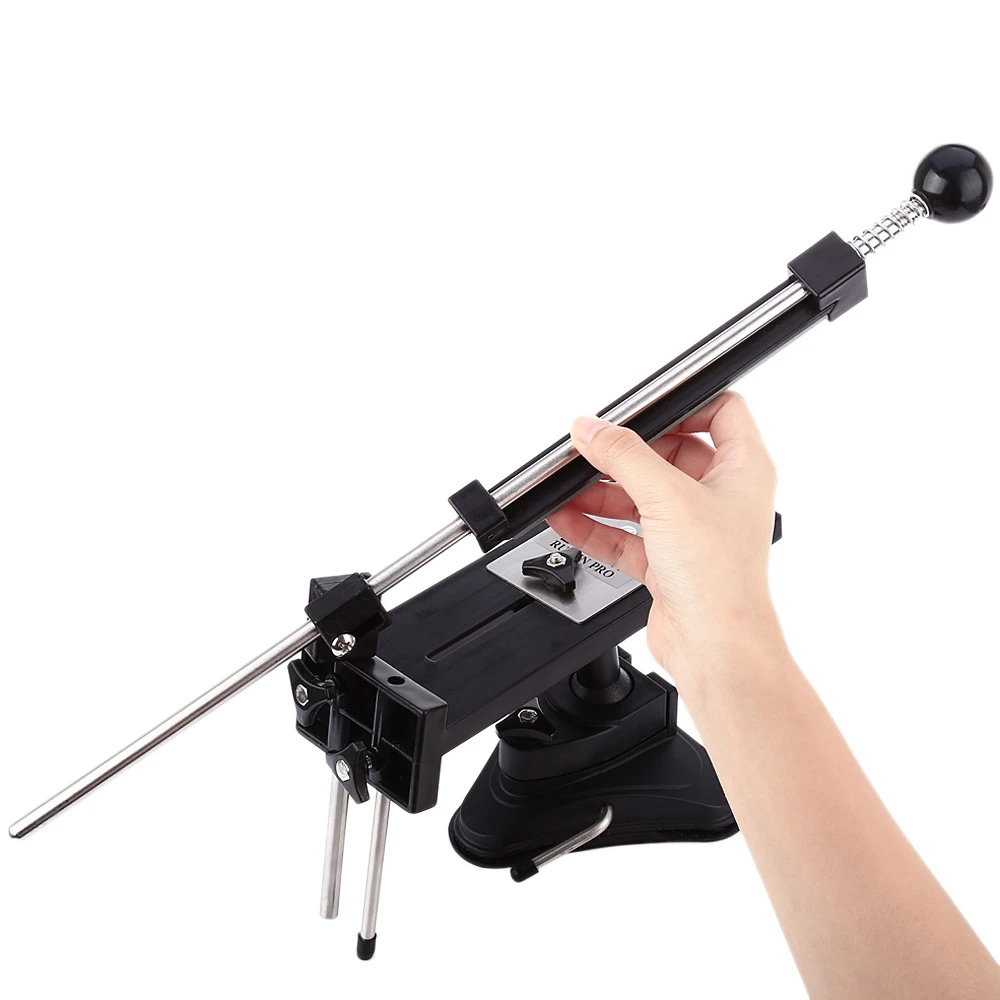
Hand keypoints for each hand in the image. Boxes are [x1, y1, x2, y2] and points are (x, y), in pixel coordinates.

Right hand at [547, 392, 783, 692]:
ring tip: (566, 487)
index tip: (641, 410)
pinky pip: (625, 533)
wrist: (716, 648)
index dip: (682, 404)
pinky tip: (567, 518)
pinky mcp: (668, 561)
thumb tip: (593, 430)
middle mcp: (720, 497)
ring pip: (641, 496)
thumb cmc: (720, 580)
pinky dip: (596, 525)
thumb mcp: (667, 499)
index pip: (719, 412)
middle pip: (667, 455)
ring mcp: (693, 530)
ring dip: (602, 491)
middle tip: (590, 450)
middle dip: (624, 455)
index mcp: (742, 469)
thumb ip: (625, 457)